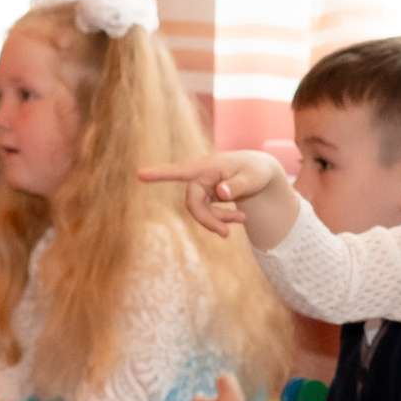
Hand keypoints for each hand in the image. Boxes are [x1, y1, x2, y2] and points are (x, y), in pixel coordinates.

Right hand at [139, 151, 287, 237]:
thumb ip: (237, 186)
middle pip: (192, 202)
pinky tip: (240, 218)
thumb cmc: (257, 171)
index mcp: (207, 166)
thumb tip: (220, 193)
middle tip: (226, 234)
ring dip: (218, 219)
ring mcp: (202, 185)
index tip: (140, 174)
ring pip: (200, 210)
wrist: (260, 171)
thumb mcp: (252, 178)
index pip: (179, 171)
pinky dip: (222, 218)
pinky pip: (207, 211)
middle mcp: (200, 175)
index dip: (159, 175)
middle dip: (207, 219)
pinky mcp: (207, 194)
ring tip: (243, 219)